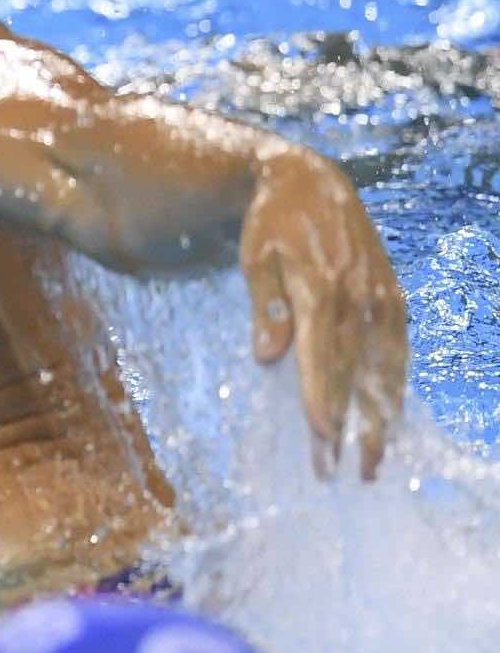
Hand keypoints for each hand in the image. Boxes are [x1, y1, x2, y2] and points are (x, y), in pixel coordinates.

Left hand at [239, 145, 408, 478]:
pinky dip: (395, 387)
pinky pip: (398, 351)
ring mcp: (381, 297)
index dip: (322, 400)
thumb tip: (267, 359)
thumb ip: (265, 307)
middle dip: (348, 425)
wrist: (310, 180)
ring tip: (372, 461)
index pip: (322, 357)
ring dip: (379, 417)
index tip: (322, 440)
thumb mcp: (255, 258)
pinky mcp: (393, 296)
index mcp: (321, 289)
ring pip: (384, 369)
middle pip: (354, 373)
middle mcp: (358, 297)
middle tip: (340, 472)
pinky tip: (389, 417)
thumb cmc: (271, 224)